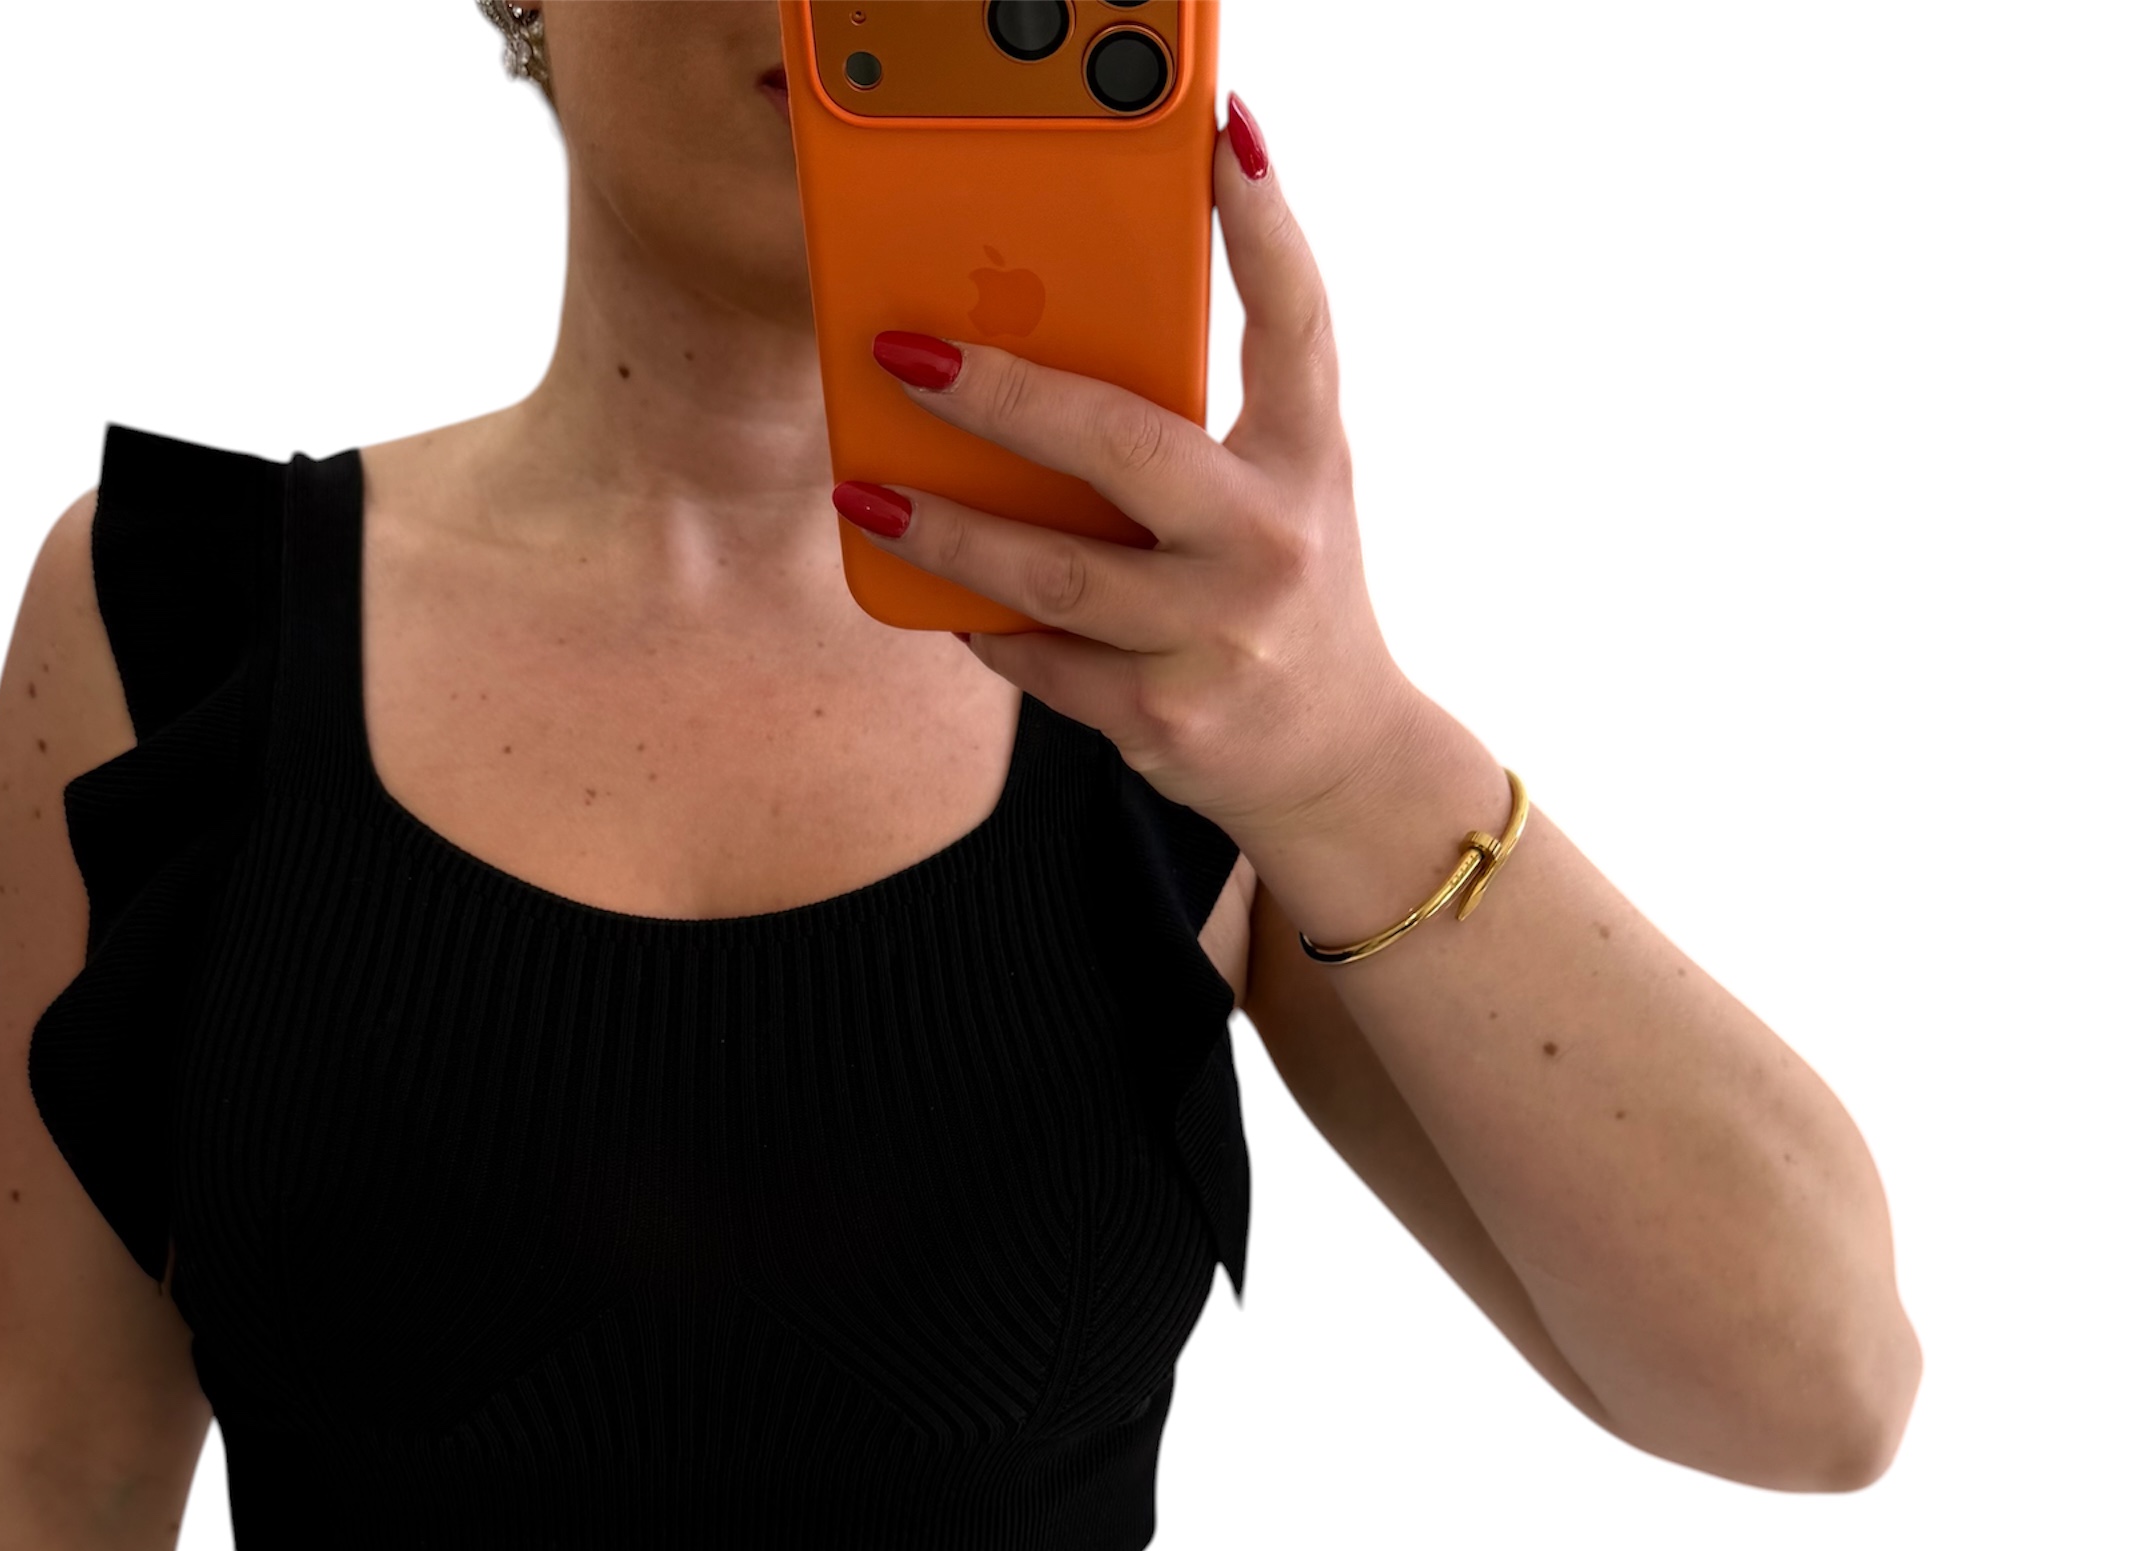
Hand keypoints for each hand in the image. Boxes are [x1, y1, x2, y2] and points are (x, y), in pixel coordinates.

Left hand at [830, 92, 1496, 870]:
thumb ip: (1204, 417)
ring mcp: (1217, 638)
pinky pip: (1043, 662)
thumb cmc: (1280, 594)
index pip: (1295, 323)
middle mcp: (1270, 543)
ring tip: (865, 495)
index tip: (1218, 141)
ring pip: (1055, 575)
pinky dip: (984, 629)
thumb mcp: (1284, 490)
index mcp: (1306, 461)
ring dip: (945, 534)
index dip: (1264, 226)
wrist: (1334, 759)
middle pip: (1125, 446)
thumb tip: (1051, 336)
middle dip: (1002, 396)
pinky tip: (940, 598)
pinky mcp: (1164, 718)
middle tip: (905, 355)